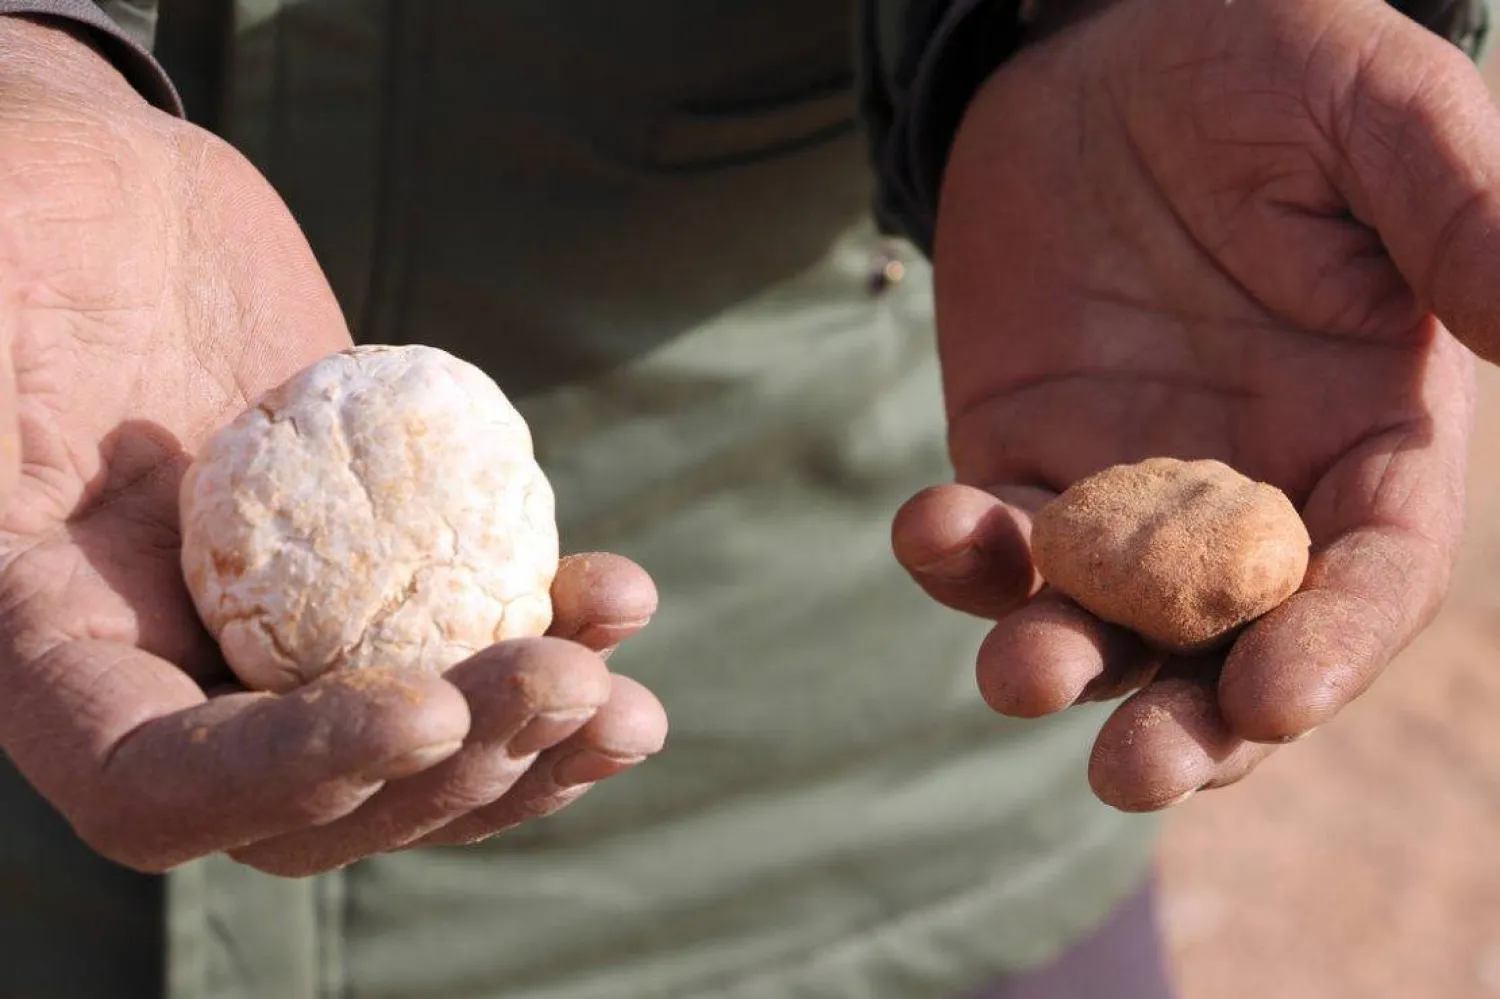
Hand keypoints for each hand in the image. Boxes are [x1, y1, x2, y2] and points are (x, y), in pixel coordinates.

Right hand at [0, 17, 665, 875]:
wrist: (120, 209)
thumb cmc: (19, 229)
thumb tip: (21, 486)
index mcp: (56, 644)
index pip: (158, 782)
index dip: (291, 775)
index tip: (423, 709)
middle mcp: (174, 666)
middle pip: (320, 799)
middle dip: (456, 766)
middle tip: (568, 685)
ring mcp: (287, 629)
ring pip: (413, 753)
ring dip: (533, 746)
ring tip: (626, 704)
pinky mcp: (377, 566)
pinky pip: (467, 644)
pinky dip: (551, 641)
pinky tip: (618, 601)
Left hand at [892, 0, 1499, 809]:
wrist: (1111, 47)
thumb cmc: (1272, 63)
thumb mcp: (1382, 113)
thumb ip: (1463, 212)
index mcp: (1370, 438)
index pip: (1370, 574)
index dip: (1331, 644)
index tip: (1273, 695)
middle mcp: (1252, 488)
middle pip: (1231, 644)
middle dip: (1186, 719)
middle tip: (1135, 773)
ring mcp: (1128, 486)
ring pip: (1103, 617)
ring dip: (1059, 658)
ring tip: (1019, 675)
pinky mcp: (1024, 454)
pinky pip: (994, 536)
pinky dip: (964, 554)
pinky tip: (935, 528)